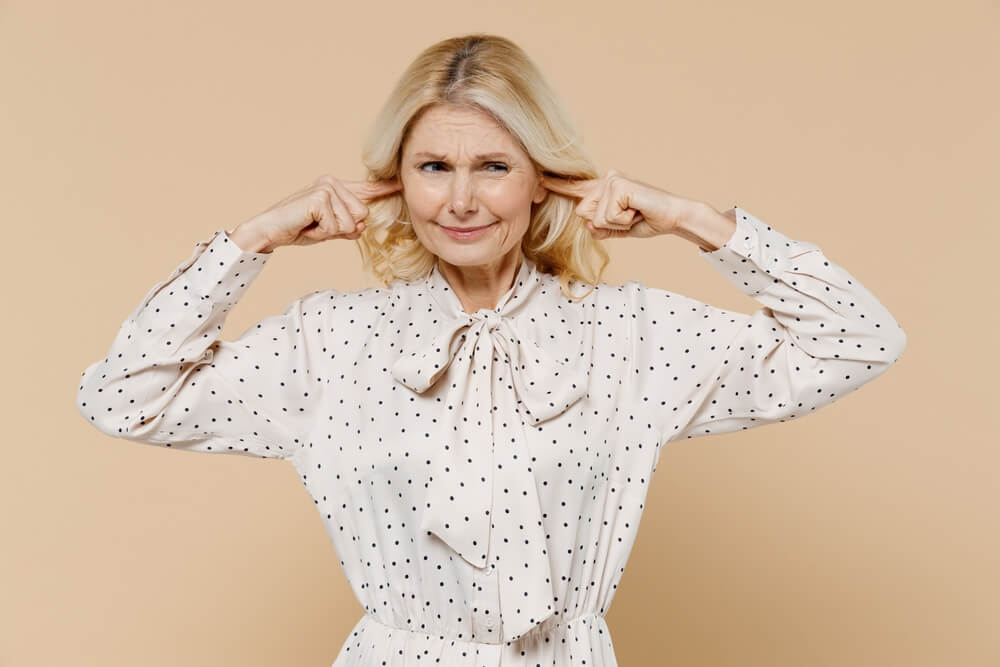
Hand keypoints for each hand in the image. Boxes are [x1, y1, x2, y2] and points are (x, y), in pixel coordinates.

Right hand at [235, 174, 400, 250]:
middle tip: (318, 226)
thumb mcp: (328, 230)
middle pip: (363, 215)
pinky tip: (307, 225)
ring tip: (312, 225)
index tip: (401, 183)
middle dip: (342, 229)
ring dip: (331, 232)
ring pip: (351, 223)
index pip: (365, 190)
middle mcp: (333, 182)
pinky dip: (321, 233)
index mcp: (336, 188)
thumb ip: (348, 228)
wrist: (269, 230)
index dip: (384, 189)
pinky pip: (336, 227)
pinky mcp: (320, 197)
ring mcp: (326, 187)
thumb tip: (363, 226)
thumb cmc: (297, 228)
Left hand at [540, 170, 697, 239]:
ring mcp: (612, 181)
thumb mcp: (618, 228)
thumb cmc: (647, 220)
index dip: (558, 186)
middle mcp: (606, 180)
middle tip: (629, 217)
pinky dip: (623, 222)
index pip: (577, 189)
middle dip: (605, 224)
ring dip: (617, 224)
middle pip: (583, 212)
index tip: (540, 181)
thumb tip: (589, 223)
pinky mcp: (619, 186)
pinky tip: (637, 211)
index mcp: (604, 188)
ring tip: (634, 214)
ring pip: (596, 218)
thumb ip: (600, 227)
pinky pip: (608, 217)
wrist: (672, 217)